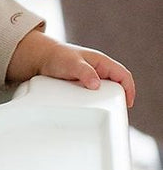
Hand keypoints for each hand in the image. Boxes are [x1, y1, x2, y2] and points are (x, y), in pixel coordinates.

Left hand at [8, 31, 134, 107]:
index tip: (127, 104)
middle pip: (117, 86)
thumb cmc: (57, 56)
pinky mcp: (84, 86)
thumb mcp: (71, 63)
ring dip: (106, 102)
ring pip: (106, 92)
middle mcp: (99, 70)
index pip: (123, 75)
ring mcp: (92, 78)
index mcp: (101, 62)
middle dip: (118, 99)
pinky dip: (95, 102)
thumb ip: (84, 71)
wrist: (40, 58)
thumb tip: (96, 84)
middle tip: (114, 113)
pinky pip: (95, 95)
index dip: (129, 89)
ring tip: (102, 113)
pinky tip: (91, 110)